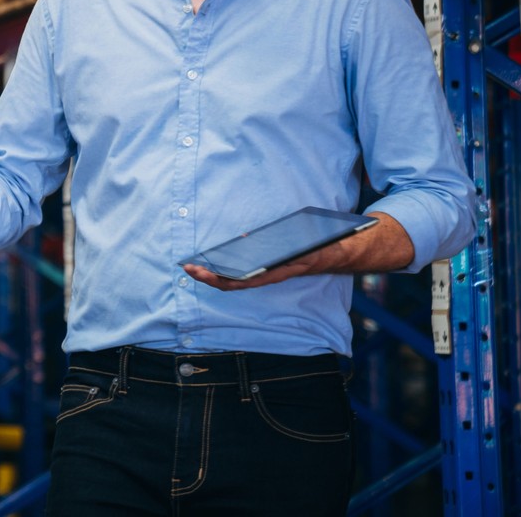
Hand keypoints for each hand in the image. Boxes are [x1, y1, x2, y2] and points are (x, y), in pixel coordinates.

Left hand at [184, 239, 338, 291]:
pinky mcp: (265, 269)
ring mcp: (265, 274)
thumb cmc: (317, 247)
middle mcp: (267, 276)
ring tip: (192, 266)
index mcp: (274, 273)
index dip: (219, 279)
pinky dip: (224, 269)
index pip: (241, 282)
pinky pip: (240, 273)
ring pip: (233, 280)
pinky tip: (211, 261)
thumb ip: (282, 244)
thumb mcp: (302, 244)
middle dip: (208, 277)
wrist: (334, 252)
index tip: (200, 273)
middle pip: (231, 283)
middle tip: (187, 268)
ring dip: (212, 274)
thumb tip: (246, 237)